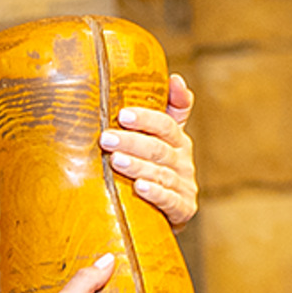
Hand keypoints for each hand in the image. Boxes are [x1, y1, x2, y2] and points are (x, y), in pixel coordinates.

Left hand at [102, 73, 197, 230]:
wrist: (162, 215)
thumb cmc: (155, 169)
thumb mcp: (161, 139)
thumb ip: (168, 110)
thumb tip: (175, 77)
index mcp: (178, 140)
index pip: (166, 124)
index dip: (146, 118)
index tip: (122, 114)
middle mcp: (184, 161)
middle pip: (159, 148)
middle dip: (132, 141)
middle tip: (106, 138)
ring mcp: (185, 186)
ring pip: (161, 173)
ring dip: (138, 166)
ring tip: (116, 160)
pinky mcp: (184, 209)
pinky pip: (171, 200)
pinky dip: (156, 193)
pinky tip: (140, 187)